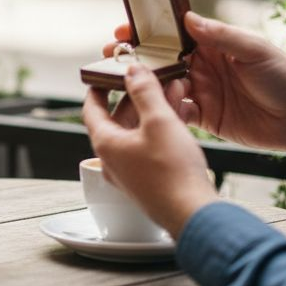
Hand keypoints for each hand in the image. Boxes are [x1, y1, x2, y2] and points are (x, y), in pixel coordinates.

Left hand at [83, 63, 216, 236]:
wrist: (193, 214)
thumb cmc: (172, 171)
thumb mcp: (159, 121)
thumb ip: (145, 91)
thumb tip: (132, 70)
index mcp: (106, 144)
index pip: (92, 109)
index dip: (97, 88)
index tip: (103, 73)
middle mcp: (113, 160)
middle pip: (118, 118)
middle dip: (136, 94)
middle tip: (149, 75)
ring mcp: (131, 172)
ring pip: (137, 131)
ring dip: (153, 108)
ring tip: (173, 87)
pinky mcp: (149, 180)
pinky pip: (150, 145)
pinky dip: (161, 126)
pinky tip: (180, 113)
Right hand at [108, 13, 285, 177]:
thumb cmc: (285, 78)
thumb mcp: (255, 50)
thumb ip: (221, 36)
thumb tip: (189, 20)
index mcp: (213, 45)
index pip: (174, 34)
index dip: (148, 31)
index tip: (125, 28)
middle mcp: (203, 66)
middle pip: (161, 59)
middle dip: (135, 56)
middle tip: (112, 55)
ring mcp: (202, 91)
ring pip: (163, 85)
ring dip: (142, 83)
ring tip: (120, 81)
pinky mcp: (204, 117)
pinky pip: (176, 112)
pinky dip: (161, 109)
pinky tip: (148, 107)